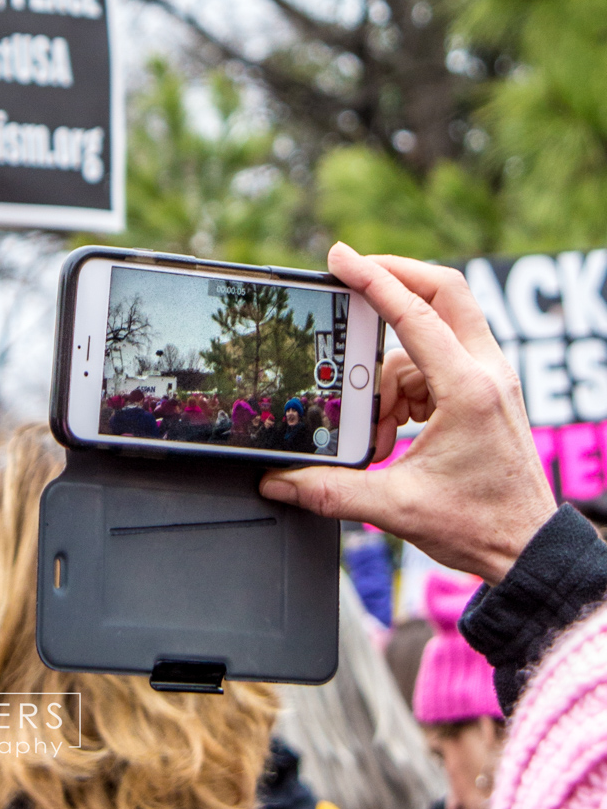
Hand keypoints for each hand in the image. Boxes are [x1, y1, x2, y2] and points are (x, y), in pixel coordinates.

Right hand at [259, 243, 556, 582]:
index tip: (339, 258)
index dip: (373, 280)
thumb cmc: (481, 527)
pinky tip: (393, 429)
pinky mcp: (486, 389)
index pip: (414, 314)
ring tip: (376, 426)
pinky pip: (436, 360)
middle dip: (395, 279)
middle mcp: (486, 372)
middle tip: (352, 281)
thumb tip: (281, 480)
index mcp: (468, 389)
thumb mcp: (397, 506)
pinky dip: (406, 384)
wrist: (528, 551)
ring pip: (432, 333)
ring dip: (392, 367)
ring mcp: (490, 377)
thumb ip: (331, 490)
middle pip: (443, 290)